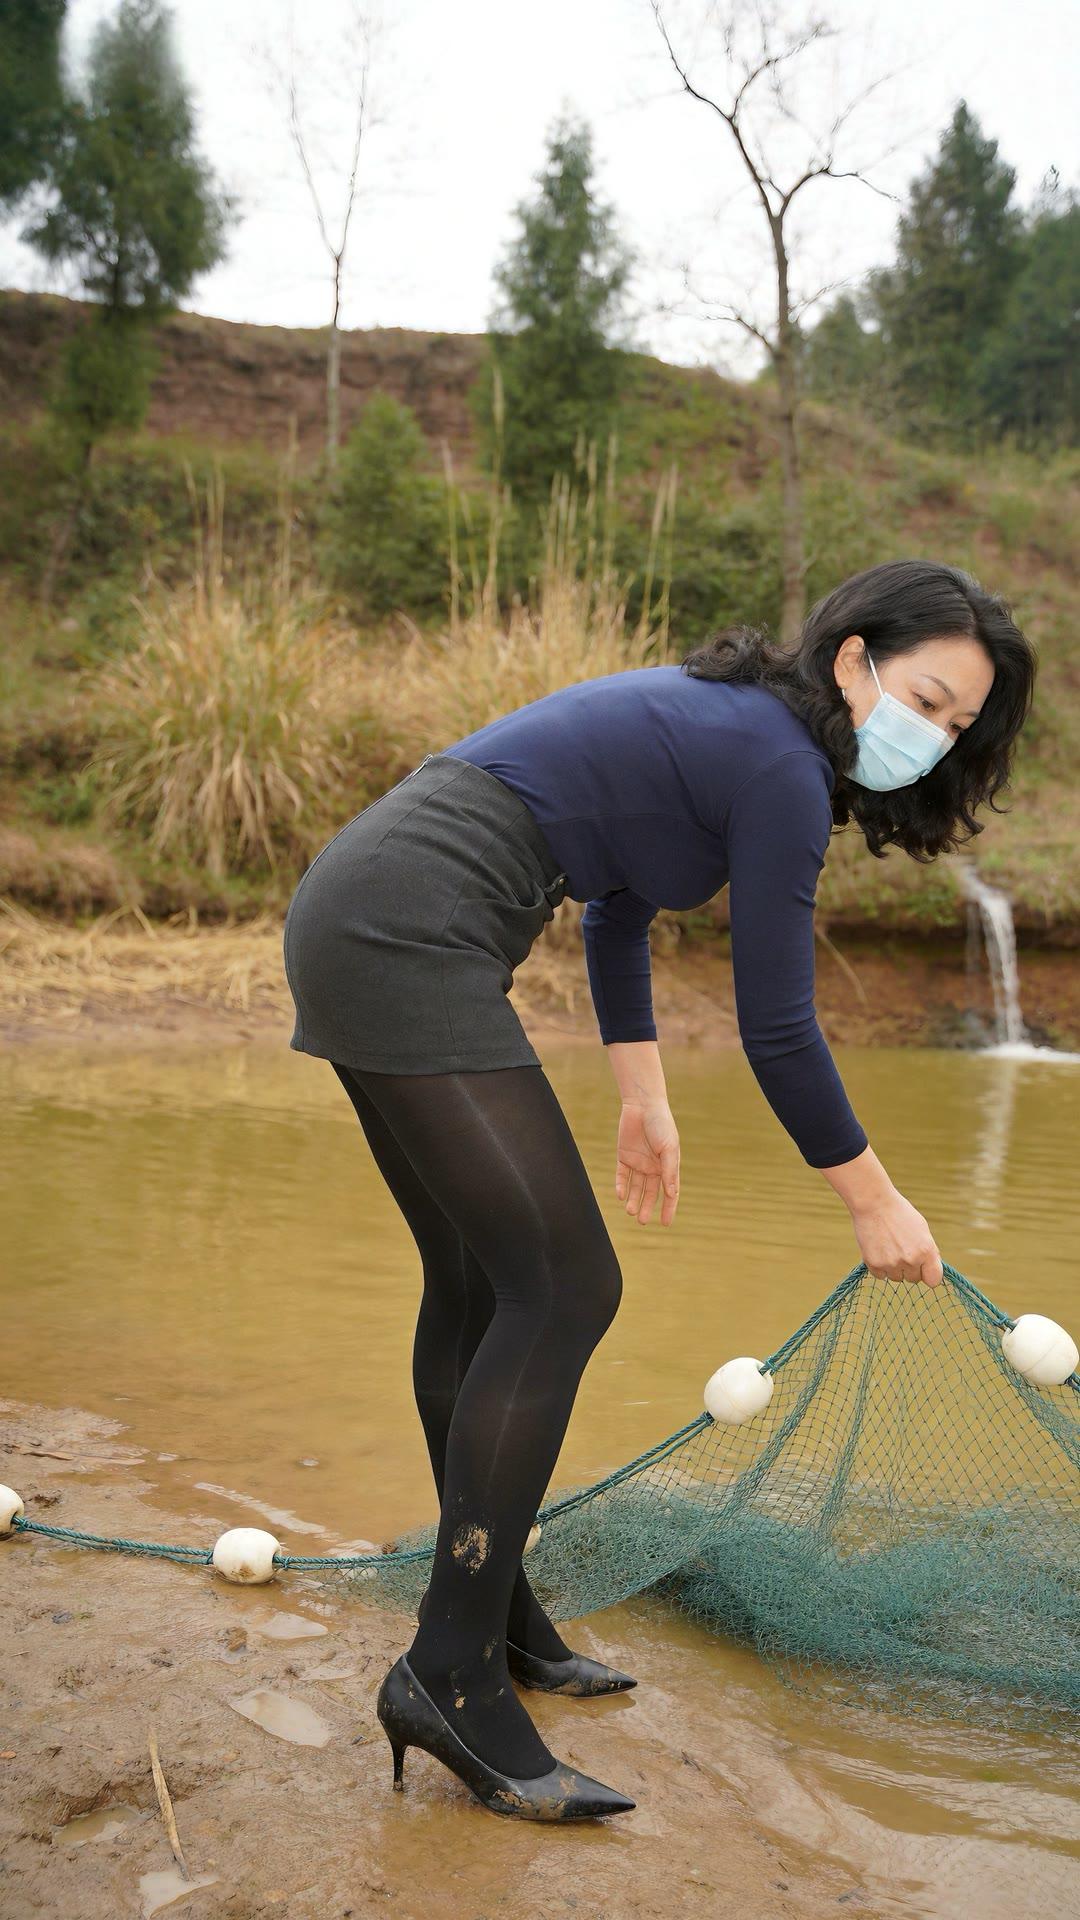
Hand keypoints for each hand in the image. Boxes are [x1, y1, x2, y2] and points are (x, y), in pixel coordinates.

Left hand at [615, 1100, 679, 1225]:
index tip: (665, 1223)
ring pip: (635, 1187)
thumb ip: (669, 1171)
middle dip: (646, 1207)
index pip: (669, 1192)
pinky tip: (620, 1195)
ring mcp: (638, 1162)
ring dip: (632, 1199)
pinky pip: (622, 1174)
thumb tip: (672, 1194)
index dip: (668, 1208)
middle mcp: (653, 1166)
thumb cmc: (661, 1124)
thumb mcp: (669, 1148)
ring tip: (630, 1212)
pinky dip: (621, 1185)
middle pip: (650, 1192)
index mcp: (667, 1166)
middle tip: (642, 1221)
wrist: (643, 1105)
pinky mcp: (624, 1155)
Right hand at [851, 1186, 943, 1286]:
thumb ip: (928, 1251)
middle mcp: (911, 1260)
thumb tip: (930, 1268)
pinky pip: (880, 1275)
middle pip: (913, 1279)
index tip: (923, 1270)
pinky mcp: (874, 1264)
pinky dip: (879, 1266)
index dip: (928, 1274)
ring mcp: (892, 1264)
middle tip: (900, 1250)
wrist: (873, 1203)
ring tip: (888, 1247)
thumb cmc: (899, 1213)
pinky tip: (878, 1249)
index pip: (933, 1280)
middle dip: (909, 1268)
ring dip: (893, 1267)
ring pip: (896, 1277)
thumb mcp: (922, 1229)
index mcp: (926, 1251)